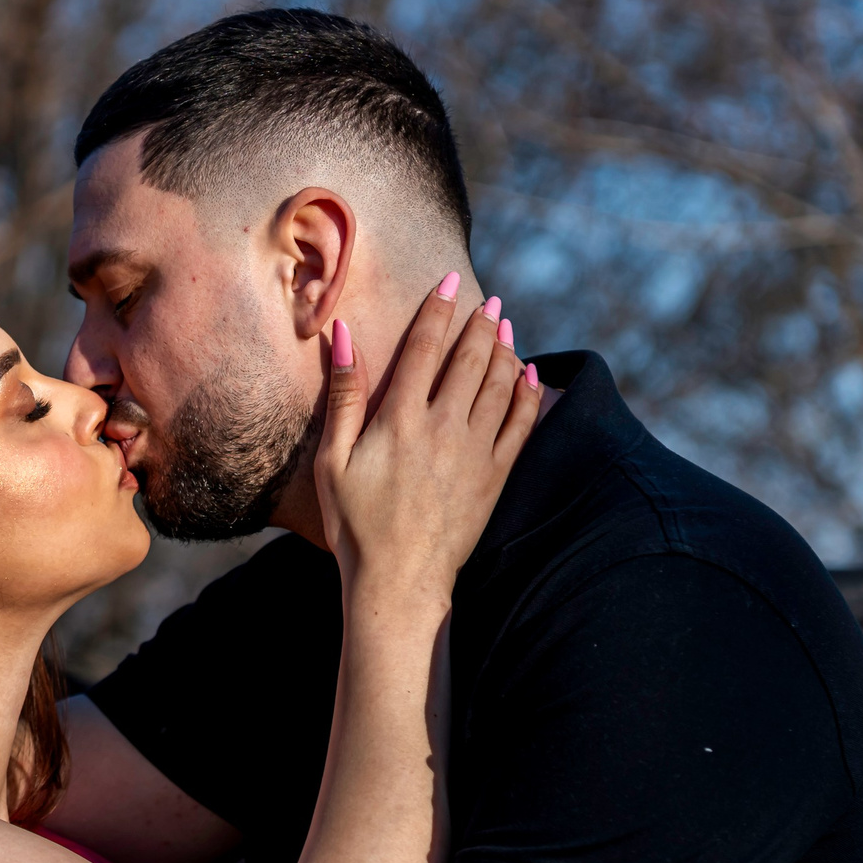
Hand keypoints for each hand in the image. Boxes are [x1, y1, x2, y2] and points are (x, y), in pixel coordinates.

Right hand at [315, 275, 538, 599]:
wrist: (398, 581)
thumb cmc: (354, 523)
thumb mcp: (333, 459)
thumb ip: (344, 395)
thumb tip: (343, 336)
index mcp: (400, 419)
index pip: (424, 347)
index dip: (437, 309)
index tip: (449, 281)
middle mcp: (443, 427)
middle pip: (469, 359)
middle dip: (480, 324)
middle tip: (490, 301)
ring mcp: (475, 452)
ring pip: (499, 385)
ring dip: (505, 350)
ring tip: (506, 327)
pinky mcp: (496, 477)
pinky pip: (521, 424)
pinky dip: (527, 394)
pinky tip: (529, 375)